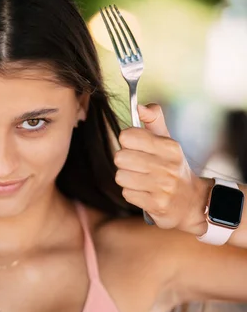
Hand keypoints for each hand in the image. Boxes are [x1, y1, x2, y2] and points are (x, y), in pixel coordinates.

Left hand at [114, 103, 207, 233]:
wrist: (192, 202)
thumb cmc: (173, 168)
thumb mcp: (168, 141)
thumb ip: (154, 120)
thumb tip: (140, 107)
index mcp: (170, 147)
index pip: (128, 136)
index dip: (127, 141)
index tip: (136, 147)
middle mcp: (168, 166)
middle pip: (120, 157)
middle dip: (125, 162)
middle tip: (137, 166)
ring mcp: (163, 187)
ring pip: (121, 176)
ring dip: (127, 179)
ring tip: (141, 180)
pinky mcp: (157, 205)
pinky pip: (127, 194)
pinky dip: (132, 193)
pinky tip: (145, 192)